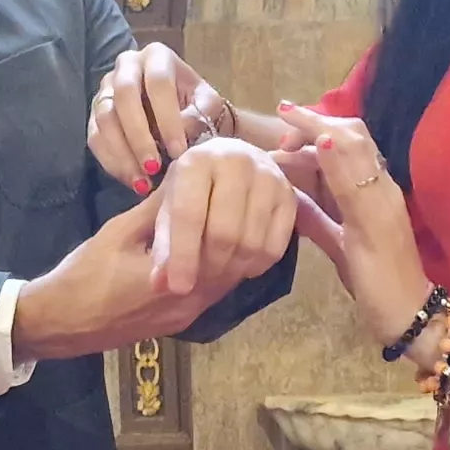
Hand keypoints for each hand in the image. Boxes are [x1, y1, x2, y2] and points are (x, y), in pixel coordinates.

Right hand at [14, 190, 225, 360]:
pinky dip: (218, 271)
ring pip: (225, 281)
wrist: (61, 323)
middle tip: (234, 202)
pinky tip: (211, 250)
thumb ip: (155, 210)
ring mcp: (185, 316)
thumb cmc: (83, 275)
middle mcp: (187, 301)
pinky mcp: (179, 323)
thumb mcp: (118, 232)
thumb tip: (182, 179)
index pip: (216, 240)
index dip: (224, 212)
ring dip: (229, 253)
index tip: (224, 189)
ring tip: (227, 221)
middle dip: (233, 232)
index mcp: (173, 276)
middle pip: (230, 264)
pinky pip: (212, 293)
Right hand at [88, 42, 243, 186]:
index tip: (178, 151)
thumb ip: (200, 112)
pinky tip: (131, 180)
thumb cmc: (194, 104)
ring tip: (142, 181)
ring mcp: (106, 89)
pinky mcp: (94, 114)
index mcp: (157, 56)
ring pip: (105, 119)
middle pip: (124, 96)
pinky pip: (95, 137)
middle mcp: (126, 66)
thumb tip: (182, 130)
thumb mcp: (206, 103)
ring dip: (122, 153)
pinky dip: (111, 162)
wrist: (178, 111)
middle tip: (154, 168)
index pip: (158, 83)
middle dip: (139, 136)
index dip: (167, 118)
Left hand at [143, 137, 298, 301]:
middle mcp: (237, 162)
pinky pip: (275, 247)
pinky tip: (241, 264)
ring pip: (251, 244)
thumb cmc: (193, 188)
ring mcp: (269, 177)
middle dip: (210, 268)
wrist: (232, 162)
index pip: (189, 215)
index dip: (182, 256)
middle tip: (200, 283)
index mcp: (198, 161)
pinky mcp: (290, 196)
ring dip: (232, 270)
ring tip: (217, 273)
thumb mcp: (169, 206)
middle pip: (225, 234)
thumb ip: (162, 244)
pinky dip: (256, 266)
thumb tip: (159, 284)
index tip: (178, 288)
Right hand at [274, 105, 435, 356]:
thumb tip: (326, 139)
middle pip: (343, 146)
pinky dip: (309, 183)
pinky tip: (288, 189)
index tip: (281, 114)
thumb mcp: (362, 233)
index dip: (315, 122)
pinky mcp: (356, 226)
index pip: (347, 138)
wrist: (405, 318)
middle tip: (278, 142)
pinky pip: (331, 193)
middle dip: (311, 134)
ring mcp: (365, 208)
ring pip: (335, 168)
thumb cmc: (382, 281)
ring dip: (306, 157)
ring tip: (276, 160)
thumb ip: (344, 186)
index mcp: (377, 189)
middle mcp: (373, 190)